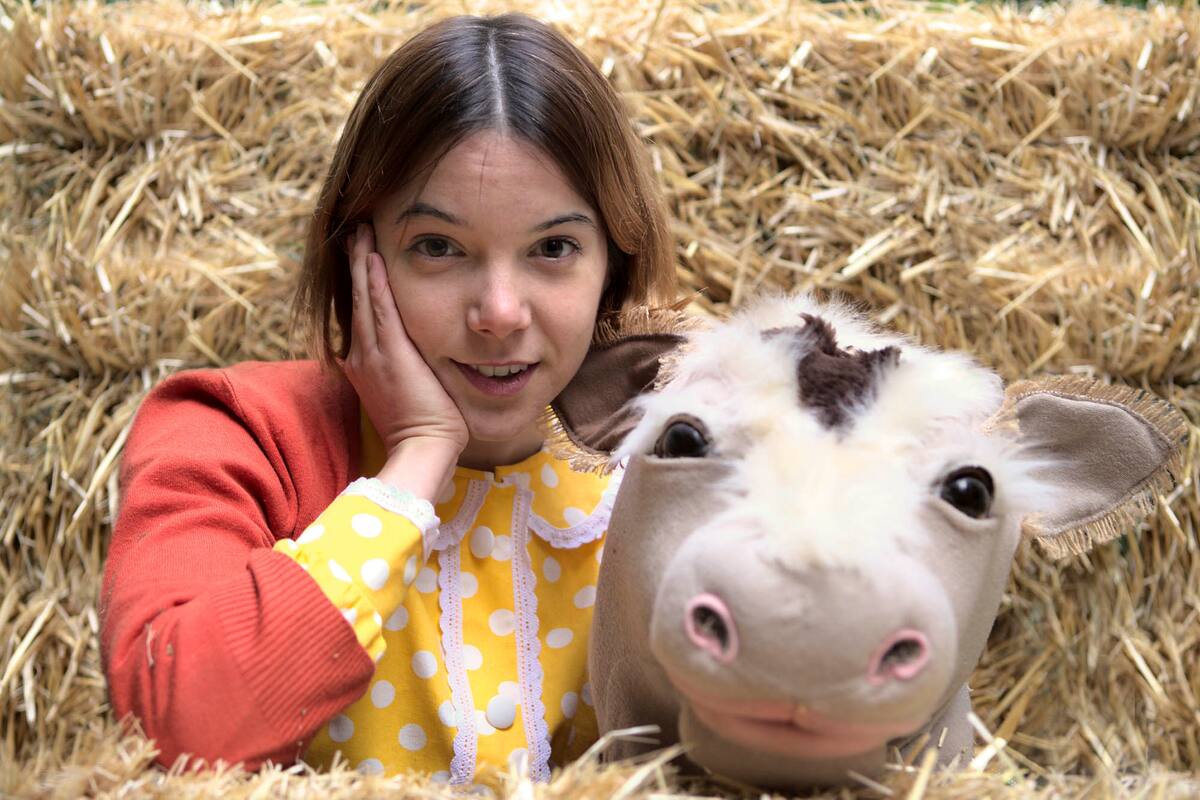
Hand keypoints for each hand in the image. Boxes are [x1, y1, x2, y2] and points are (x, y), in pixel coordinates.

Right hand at [339, 223, 467, 471]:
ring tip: (359, 234)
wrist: (422, 451)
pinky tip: (372, 256)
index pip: (363, 318)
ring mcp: (374, 354)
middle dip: (356, 267)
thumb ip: (408, 375)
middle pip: (357, 301)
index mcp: (367, 367)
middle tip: (354, 235)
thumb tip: (417, 364)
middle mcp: (363, 357)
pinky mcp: (391, 353)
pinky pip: (379, 307)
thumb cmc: (425, 433)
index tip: (363, 262)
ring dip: (362, 264)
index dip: (362, 288)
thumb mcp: (409, 397)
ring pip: (364, 298)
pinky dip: (374, 280)